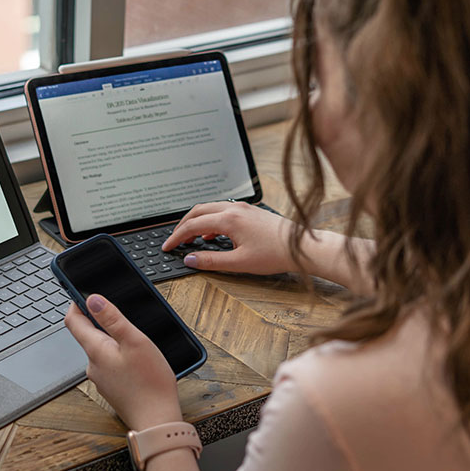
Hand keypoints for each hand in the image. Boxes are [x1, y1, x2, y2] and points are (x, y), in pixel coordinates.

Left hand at [64, 296, 181, 430]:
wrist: (157, 421)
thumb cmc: (150, 383)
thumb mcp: (135, 341)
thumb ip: (112, 319)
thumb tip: (93, 299)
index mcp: (95, 351)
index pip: (73, 321)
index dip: (76, 303)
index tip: (83, 292)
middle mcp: (93, 366)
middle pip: (88, 335)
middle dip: (101, 322)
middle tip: (121, 313)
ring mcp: (102, 379)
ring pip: (102, 350)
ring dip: (114, 341)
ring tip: (136, 339)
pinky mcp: (113, 388)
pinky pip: (111, 365)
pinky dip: (121, 356)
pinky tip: (138, 360)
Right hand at [162, 201, 296, 274]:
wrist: (301, 246)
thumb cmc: (276, 254)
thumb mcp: (239, 262)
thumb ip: (211, 261)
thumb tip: (191, 259)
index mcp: (229, 219)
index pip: (193, 225)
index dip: (177, 237)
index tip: (168, 246)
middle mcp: (234, 209)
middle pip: (198, 211)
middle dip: (182, 225)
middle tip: (174, 240)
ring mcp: (243, 208)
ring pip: (210, 208)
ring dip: (197, 221)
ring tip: (190, 238)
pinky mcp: (250, 211)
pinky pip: (222, 211)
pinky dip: (210, 220)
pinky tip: (212, 235)